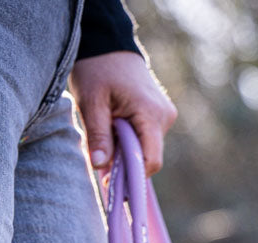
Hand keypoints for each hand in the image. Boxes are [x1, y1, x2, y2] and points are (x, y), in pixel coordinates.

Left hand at [70, 51, 177, 174]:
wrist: (108, 44)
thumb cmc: (97, 69)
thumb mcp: (91, 103)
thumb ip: (98, 136)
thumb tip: (100, 168)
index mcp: (150, 114)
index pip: (150, 161)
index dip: (133, 176)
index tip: (111, 183)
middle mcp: (165, 117)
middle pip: (149, 156)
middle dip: (126, 162)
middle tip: (100, 156)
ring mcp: (166, 115)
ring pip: (147, 148)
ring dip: (127, 150)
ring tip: (106, 132)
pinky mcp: (161, 114)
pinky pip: (148, 138)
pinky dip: (131, 140)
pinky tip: (115, 127)